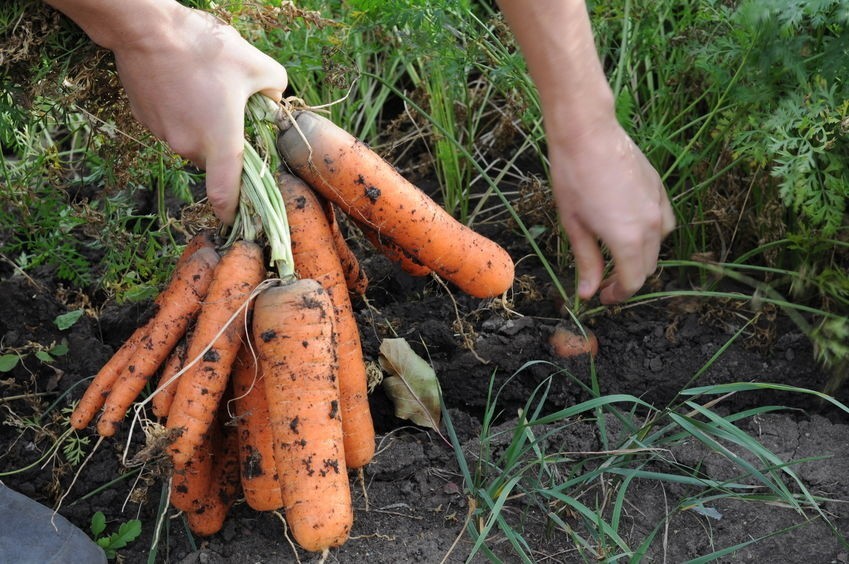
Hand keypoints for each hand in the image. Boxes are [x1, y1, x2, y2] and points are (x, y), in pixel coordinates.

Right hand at [110, 6, 287, 223]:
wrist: (145, 28)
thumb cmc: (206, 49)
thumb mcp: (257, 65)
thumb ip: (275, 90)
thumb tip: (273, 101)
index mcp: (220, 143)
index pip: (225, 193)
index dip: (231, 210)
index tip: (236, 219)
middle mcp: (189, 147)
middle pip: (214, 159)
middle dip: (225, 142)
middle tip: (232, 108)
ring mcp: (162, 135)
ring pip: (192, 140)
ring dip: (202, 125)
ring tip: (205, 86)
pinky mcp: (144, 120)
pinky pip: (171, 125)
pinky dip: (181, 113)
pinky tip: (182, 82)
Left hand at [550, 117, 674, 303]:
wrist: (587, 133)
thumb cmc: (573, 178)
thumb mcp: (574, 226)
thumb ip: (587, 262)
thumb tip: (588, 293)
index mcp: (628, 239)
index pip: (632, 282)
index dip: (617, 295)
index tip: (601, 296)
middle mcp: (651, 226)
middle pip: (646, 267)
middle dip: (626, 279)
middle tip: (602, 280)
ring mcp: (659, 206)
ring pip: (658, 246)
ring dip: (639, 257)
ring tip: (615, 255)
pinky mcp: (659, 189)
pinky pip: (664, 222)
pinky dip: (652, 234)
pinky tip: (632, 229)